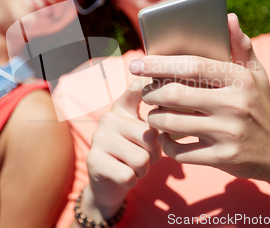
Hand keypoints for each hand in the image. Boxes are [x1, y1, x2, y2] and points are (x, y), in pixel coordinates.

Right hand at [84, 78, 161, 218]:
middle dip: (155, 154)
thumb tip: (176, 101)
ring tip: (134, 166)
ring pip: (141, 159)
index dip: (155, 88)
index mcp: (123, 107)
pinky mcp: (93, 160)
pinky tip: (124, 176)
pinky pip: (128, 175)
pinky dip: (132, 181)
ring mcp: (99, 137)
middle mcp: (108, 117)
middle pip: (149, 136)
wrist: (109, 183)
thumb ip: (158, 117)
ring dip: (143, 170)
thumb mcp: (146, 132)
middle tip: (146, 157)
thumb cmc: (135, 153)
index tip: (164, 93)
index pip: (138, 89)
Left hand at [129, 13, 269, 196]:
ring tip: (153, 113)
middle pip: (174, 95)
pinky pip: (179, 151)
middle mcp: (235, 105)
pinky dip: (166, 144)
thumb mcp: (257, 75)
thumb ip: (240, 46)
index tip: (136, 63)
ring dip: (154, 118)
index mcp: (240, 79)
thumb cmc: (261, 106)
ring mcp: (228, 134)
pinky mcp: (222, 159)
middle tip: (145, 92)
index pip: (192, 66)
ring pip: (171, 124)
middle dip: (150, 93)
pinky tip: (166, 137)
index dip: (159, 63)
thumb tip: (228, 17)